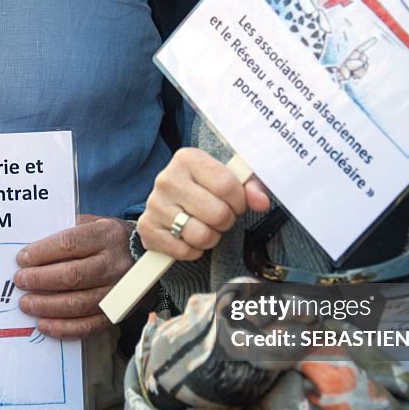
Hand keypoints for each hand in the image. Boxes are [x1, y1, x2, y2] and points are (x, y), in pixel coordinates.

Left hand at [14, 215, 133, 338]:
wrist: (149, 258)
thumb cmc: (111, 239)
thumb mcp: (95, 223)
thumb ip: (68, 230)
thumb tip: (34, 247)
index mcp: (107, 236)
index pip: (69, 244)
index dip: (42, 253)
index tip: (22, 259)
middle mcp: (115, 264)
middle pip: (72, 276)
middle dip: (40, 280)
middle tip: (20, 281)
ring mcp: (118, 292)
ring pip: (78, 303)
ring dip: (47, 306)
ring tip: (26, 304)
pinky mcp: (118, 313)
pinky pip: (89, 326)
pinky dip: (64, 328)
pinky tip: (44, 324)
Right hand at [138, 148, 269, 259]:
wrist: (170, 204)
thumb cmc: (204, 190)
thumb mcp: (228, 179)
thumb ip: (250, 187)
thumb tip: (261, 202)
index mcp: (187, 159)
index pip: (227, 185)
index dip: (239, 201)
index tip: (236, 203)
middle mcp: (167, 179)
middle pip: (217, 213)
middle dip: (226, 221)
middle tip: (220, 217)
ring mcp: (154, 204)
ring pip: (201, 235)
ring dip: (211, 238)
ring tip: (206, 227)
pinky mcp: (147, 228)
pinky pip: (183, 250)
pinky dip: (193, 250)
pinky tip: (189, 237)